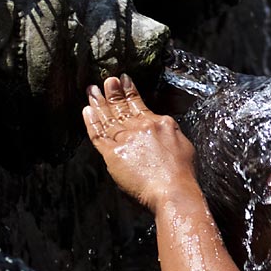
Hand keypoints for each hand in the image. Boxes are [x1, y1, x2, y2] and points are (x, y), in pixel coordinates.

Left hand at [83, 75, 198, 212]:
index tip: (123, 80)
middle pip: (122, 108)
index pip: (140, 105)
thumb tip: (165, 128)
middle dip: (112, 93)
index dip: (130, 92)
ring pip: (108, 118)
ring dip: (98, 103)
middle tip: (105, 80)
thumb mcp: (184, 145)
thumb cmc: (182, 174)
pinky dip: (91, 123)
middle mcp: (141, 127)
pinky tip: (87, 111)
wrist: (174, 190)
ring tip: (92, 90)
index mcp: (159, 123)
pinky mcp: (114, 153)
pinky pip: (98, 135)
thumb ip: (171, 133)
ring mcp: (126, 139)